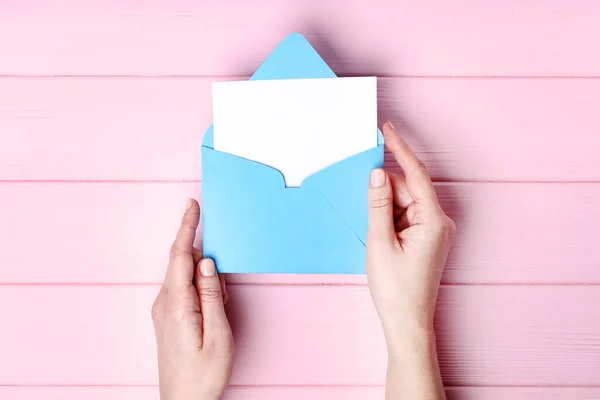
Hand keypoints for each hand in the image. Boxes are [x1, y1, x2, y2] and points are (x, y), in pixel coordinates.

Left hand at [152, 199, 233, 399]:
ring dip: (202, 273)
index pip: (180, 256)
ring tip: (220, 298)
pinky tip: (211, 302)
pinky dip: (198, 285)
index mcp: (177, 305)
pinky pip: (182, 289)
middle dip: (200, 249)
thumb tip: (207, 261)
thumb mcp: (219, 334)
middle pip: (182, 262)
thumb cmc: (204, 373)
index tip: (193, 205)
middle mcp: (164, 303)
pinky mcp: (167, 316)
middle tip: (217, 254)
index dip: (187, 228)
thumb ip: (212, 295)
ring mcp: (163, 310)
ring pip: (184, 276)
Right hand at [366, 122, 454, 398]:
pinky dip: (390, 217)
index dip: (399, 150)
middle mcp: (439, 221)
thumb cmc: (395, 288)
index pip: (416, 175)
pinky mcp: (426, 238)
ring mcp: (434, 230)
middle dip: (384, 192)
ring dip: (385, 208)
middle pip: (408, 189)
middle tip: (366, 208)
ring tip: (376, 236)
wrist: (407, 322)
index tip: (387, 129)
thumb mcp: (379, 242)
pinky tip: (380, 233)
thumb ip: (378, 204)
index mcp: (433, 220)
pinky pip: (406, 216)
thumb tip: (376, 173)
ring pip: (405, 203)